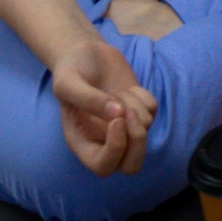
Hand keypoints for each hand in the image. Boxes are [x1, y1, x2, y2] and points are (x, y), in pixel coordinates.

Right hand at [53, 36, 158, 176]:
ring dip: (133, 105)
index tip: (116, 121)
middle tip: (130, 115)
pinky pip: (153, 110)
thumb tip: (118, 114)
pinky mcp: (140, 111)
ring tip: (114, 91)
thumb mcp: (68, 83)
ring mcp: (126, 127)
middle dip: (137, 141)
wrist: (86, 54)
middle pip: (132, 165)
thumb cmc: (71, 72)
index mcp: (82, 143)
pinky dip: (143, 96)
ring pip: (144, 128)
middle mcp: (105, 141)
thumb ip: (87, 99)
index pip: (104, 167)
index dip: (115, 150)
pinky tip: (127, 87)